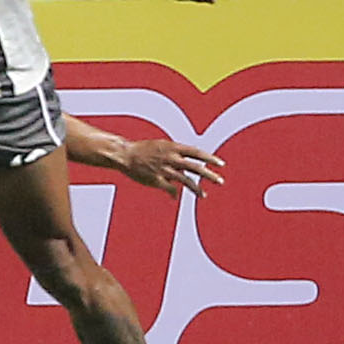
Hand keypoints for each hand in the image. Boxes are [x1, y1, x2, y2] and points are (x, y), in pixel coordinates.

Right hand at [107, 133, 223, 196]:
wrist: (123, 154)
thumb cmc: (142, 149)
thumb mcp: (161, 145)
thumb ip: (176, 153)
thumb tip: (188, 160)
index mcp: (172, 147)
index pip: (196, 152)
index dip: (209, 158)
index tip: (220, 164)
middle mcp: (170, 158)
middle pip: (195, 167)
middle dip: (209, 175)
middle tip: (220, 181)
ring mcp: (164, 169)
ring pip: (185, 180)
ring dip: (196, 188)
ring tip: (204, 195)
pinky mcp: (156, 179)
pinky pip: (169, 189)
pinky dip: (173, 193)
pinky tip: (175, 197)